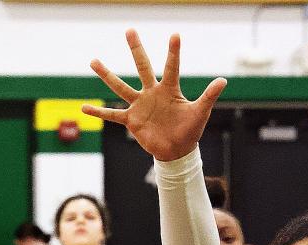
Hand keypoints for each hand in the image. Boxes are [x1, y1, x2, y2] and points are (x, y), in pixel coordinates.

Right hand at [84, 30, 226, 162]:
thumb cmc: (190, 130)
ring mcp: (140, 105)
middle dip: (136, 49)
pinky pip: (113, 115)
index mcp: (169, 89)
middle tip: (130, 30)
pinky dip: (99, 112)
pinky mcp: (132, 121)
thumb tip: (223, 81)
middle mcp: (152, 93)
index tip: (175, 35)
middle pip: (142, 67)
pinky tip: (84, 108)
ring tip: (94, 61)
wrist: (177, 151)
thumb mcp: (200, 113)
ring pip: (121, 87)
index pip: (172, 67)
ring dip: (107, 75)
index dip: (174, 52)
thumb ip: (209, 96)